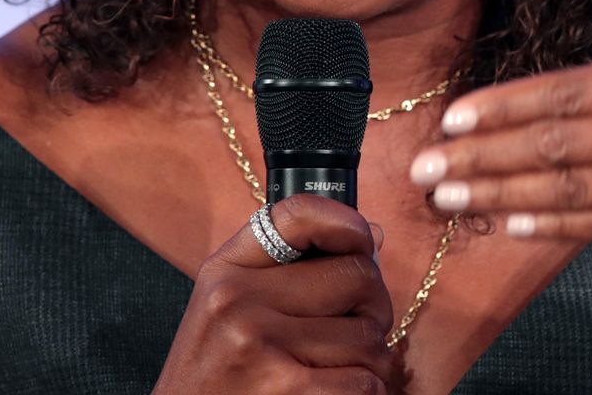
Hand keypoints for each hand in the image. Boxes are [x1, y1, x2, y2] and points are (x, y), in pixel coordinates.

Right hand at [153, 194, 398, 393]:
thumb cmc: (218, 370)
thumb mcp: (230, 307)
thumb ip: (291, 268)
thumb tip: (374, 237)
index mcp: (227, 271)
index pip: (298, 215)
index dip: (347, 222)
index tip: (361, 243)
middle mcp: (238, 300)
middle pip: (357, 276)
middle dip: (372, 305)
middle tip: (355, 327)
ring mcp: (260, 344)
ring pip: (369, 336)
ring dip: (369, 358)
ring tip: (339, 367)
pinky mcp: (287, 390)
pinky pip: (365, 381)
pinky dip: (365, 391)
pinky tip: (336, 392)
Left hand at [408, 0, 591, 243]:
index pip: (571, 92)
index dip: (510, 106)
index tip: (455, 116)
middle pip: (559, 145)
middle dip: (486, 157)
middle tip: (425, 165)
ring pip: (572, 191)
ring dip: (503, 197)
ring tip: (447, 199)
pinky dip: (554, 228)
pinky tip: (507, 225)